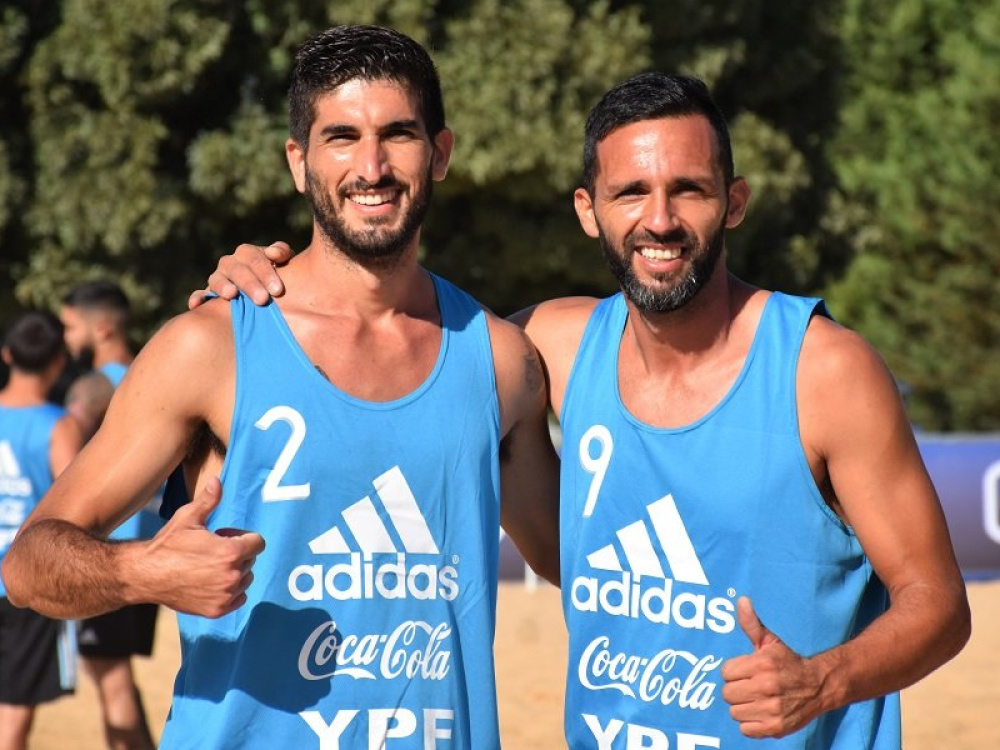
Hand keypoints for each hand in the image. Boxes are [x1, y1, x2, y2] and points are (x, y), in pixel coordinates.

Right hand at [140, 477, 265, 617]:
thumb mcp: (188, 518)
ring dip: (234, 572)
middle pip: (250, 560)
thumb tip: (217, 481)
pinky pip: (239, 598)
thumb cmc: (167, 544)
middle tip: (212, 550)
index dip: (244, 537)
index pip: (258, 543)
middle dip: (237, 553)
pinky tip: (211, 582)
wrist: (145, 575)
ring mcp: (225, 595)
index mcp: (231, 552)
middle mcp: (232, 576)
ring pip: (245, 580)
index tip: (225, 536)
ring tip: (209, 566)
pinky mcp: (217, 610)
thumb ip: (208, 500)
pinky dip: (230, 591)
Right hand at [188, 241, 294, 308]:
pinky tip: (197, 305)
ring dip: (222, 286)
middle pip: (235, 269)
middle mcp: (230, 264)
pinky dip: (198, 298)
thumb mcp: (284, 263)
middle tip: (262, 300)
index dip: (265, 272)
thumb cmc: (278, 276)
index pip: (253, 257)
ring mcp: (218, 278)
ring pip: (216, 279)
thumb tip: (273, 253)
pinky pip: (200, 294)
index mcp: (247, 254)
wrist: (269, 292)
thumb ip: (282, 253)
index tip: (278, 290)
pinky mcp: (209, 294)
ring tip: (232, 295)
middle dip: (249, 283)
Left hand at [720, 597, 826, 737]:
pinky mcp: (776, 728)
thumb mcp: (772, 641)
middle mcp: (766, 687)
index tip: (745, 671)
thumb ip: (752, 624)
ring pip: (735, 712)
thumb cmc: (791, 661)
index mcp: (762, 663)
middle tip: (750, 686)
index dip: (734, 671)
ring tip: (756, 699)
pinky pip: (746, 729)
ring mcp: (772, 709)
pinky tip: (761, 712)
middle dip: (736, 689)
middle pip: (727, 694)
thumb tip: (741, 601)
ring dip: (743, 707)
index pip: (726, 672)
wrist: (821, 685)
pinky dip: (751, 723)